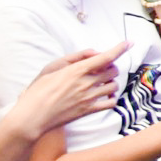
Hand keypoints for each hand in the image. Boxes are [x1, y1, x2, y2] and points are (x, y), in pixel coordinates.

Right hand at [0, 45, 125, 140]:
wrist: (31, 118)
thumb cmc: (37, 92)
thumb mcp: (51, 68)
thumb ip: (74, 58)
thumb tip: (94, 53)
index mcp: (76, 71)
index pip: (105, 58)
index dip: (120, 49)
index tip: (129, 43)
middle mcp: (85, 84)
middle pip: (112, 71)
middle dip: (110, 67)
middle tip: (101, 69)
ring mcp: (88, 98)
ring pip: (113, 86)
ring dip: (111, 82)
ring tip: (100, 83)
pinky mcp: (88, 111)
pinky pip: (110, 103)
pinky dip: (111, 98)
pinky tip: (104, 96)